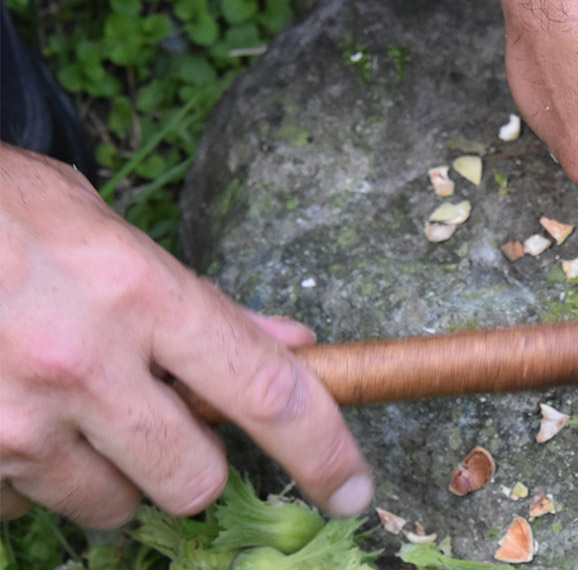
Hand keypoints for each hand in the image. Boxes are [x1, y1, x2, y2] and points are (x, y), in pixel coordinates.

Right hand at [0, 144, 371, 527]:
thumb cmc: (6, 215)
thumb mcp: (112, 235)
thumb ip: (205, 304)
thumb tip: (295, 347)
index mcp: (141, 293)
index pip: (267, 392)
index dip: (324, 451)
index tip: (353, 489)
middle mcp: (82, 363)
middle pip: (193, 480)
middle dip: (190, 466)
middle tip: (160, 422)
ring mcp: (15, 418)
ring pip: (110, 506)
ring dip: (109, 474)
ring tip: (70, 408)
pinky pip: (26, 507)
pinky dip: (32, 478)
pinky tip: (14, 415)